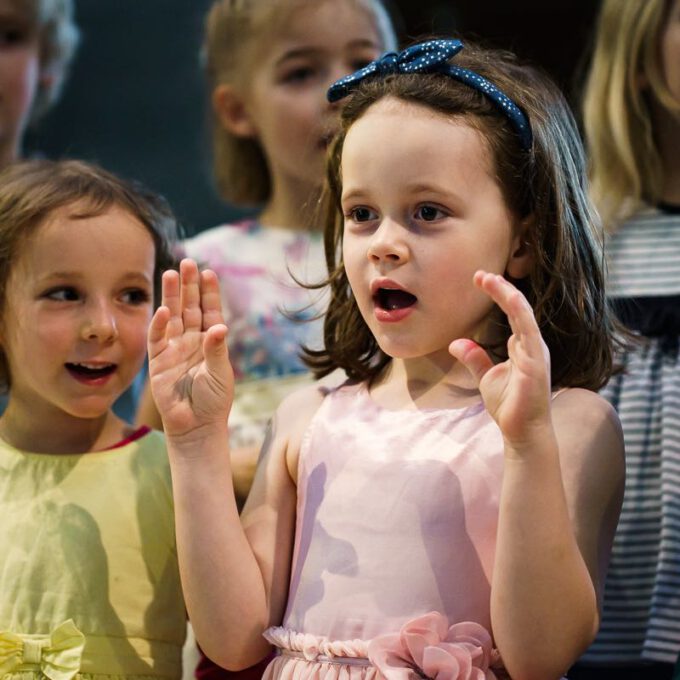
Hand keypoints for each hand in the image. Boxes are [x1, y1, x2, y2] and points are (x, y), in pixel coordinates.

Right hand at [148, 259, 233, 438]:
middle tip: (187, 263)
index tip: (208, 272)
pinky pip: (157, 339)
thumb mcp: (220, 373)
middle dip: (189, 286)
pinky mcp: (159, 362)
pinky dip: (159, 324)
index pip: (209, 311)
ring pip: (172, 317)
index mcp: (210, 341)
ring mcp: (174, 349)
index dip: (209, 292)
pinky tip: (164, 309)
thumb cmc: (213, 401)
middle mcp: (191, 341)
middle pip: (189, 307)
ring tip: (171, 273)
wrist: (196, 426)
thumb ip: (216, 349)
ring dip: (172, 296)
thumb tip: (219, 327)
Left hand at [449, 271, 551, 448]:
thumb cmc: (509, 406)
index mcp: (523, 346)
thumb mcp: (486, 377)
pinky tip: (507, 297)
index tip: (478, 279)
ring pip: (524, 313)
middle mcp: (532, 344)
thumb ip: (475, 358)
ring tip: (488, 279)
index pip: (511, 312)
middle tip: (479, 274)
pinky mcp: (536, 361)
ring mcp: (536, 352)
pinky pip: (529, 330)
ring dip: (506, 294)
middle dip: (500, 288)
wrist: (522, 432)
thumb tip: (456, 342)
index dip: (497, 294)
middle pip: (518, 307)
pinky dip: (519, 311)